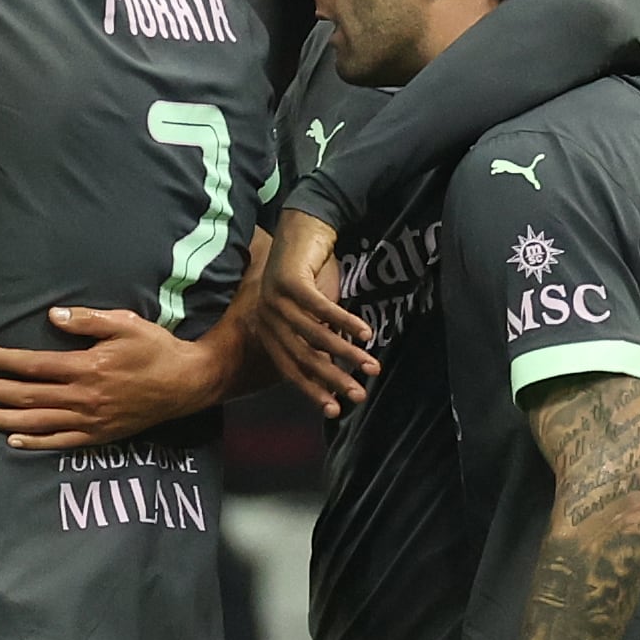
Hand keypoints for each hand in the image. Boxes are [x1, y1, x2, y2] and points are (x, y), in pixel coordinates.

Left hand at [0, 308, 217, 448]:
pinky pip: (61, 442)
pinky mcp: (100, 435)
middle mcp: (84, 397)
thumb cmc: (156, 349)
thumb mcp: (125, 324)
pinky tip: (13, 440)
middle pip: (29, 395)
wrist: (188, 384)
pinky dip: (35, 443)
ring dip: (5, 418)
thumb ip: (87, 320)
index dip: (5, 362)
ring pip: (38, 421)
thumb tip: (53, 315)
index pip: (36, 365)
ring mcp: (91, 420)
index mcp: (87, 367)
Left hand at [257, 211, 377, 416]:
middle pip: (302, 356)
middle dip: (332, 379)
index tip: (335, 410)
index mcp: (268, 328)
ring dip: (346, 353)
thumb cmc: (310, 274)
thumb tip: (336, 372)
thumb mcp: (312, 314)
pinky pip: (321, 308)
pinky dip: (345, 322)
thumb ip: (318, 340)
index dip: (312, 390)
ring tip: (372, 366)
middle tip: (358, 395)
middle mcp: (267, 317)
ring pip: (315, 335)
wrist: (304, 229)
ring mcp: (275, 299)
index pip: (289, 367)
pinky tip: (366, 334)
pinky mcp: (290, 281)